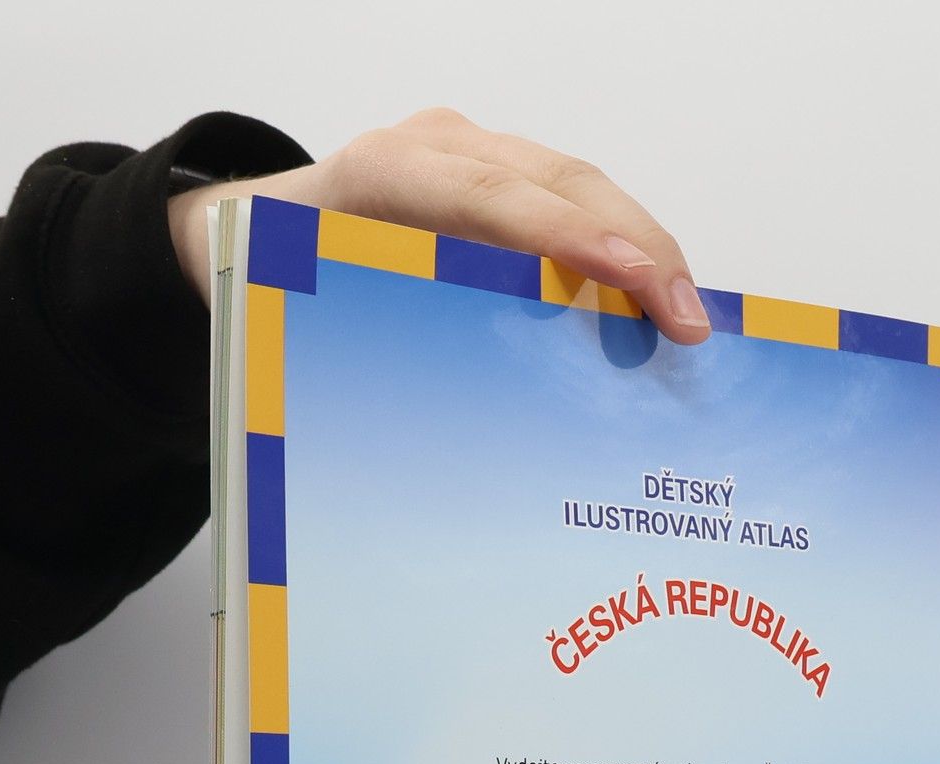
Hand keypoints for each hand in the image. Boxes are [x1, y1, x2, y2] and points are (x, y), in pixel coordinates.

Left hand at [169, 107, 709, 343]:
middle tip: (690, 325)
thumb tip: (464, 439)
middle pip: (560, 180)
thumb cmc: (282, 290)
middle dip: (638, 246)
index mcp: (380, 174)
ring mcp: (473, 155)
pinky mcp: (498, 180)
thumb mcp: (313, 321)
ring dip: (643, 253)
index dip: (571, 233)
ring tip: (688, 325)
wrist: (249, 237)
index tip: (637, 275)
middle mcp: (436, 148)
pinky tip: (658, 309)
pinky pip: (573, 209)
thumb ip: (380, 350)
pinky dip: (622, 255)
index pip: (492, 194)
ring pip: (580, 189)